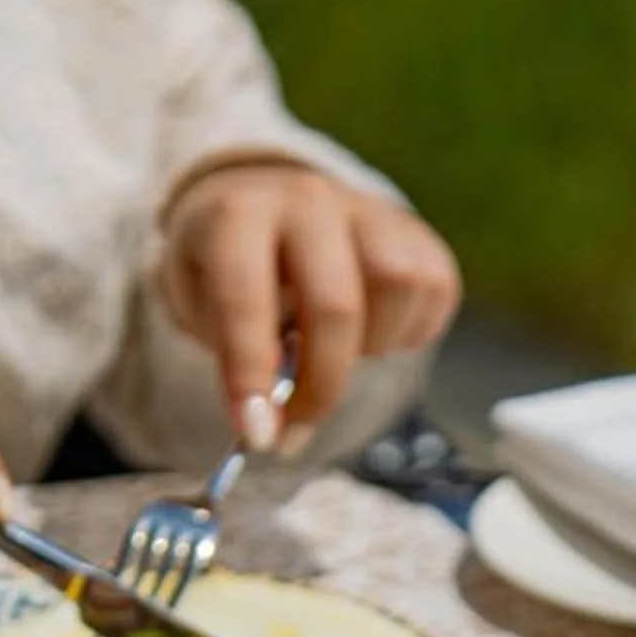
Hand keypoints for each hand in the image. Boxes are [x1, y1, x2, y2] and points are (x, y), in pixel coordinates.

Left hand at [159, 165, 459, 451]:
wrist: (269, 208)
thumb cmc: (227, 268)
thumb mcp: (202, 306)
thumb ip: (234, 356)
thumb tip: (272, 420)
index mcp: (238, 213)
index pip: (245, 298)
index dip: (251, 375)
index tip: (257, 436)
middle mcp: (307, 199)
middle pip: (335, 306)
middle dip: (320, 386)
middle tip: (296, 425)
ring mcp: (368, 210)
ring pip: (399, 287)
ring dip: (372, 344)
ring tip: (338, 349)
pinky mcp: (414, 232)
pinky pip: (433, 291)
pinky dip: (407, 332)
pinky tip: (370, 329)